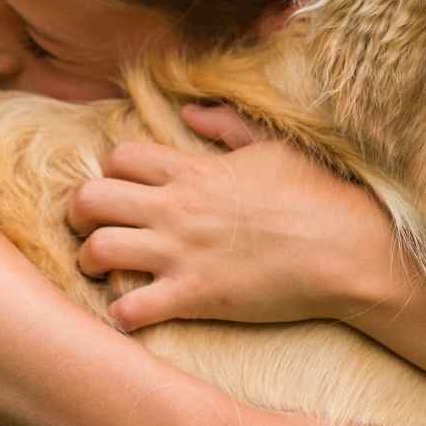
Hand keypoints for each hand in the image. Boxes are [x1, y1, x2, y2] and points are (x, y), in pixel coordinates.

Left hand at [68, 104, 412, 330]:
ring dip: (89, 263)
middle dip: (79, 214)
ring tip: (102, 272)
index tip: (124, 190)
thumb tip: (192, 111)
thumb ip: (228, 126)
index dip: (111, 172)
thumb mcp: (273, 147)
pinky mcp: (194, 296)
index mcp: (194, 171)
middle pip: (89, 199)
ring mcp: (181, 253)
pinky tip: (133, 313)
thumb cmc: (318, 196)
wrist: (347, 250)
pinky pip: (130, 308)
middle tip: (91, 228)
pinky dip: (121, 314)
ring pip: (96, 251)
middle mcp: (177, 209)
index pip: (119, 158)